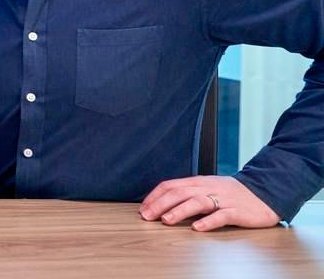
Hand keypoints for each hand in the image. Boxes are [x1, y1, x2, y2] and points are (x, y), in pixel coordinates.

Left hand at [139, 175, 280, 230]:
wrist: (266, 192)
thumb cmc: (232, 193)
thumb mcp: (208, 188)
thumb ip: (188, 193)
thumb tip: (162, 203)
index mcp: (199, 182)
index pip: (171, 185)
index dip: (155, 196)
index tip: (142, 208)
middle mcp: (208, 188)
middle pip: (180, 193)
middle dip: (161, 204)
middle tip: (147, 216)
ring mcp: (223, 199)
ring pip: (198, 202)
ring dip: (180, 211)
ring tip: (166, 220)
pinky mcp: (238, 211)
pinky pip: (222, 215)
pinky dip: (209, 221)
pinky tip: (198, 228)